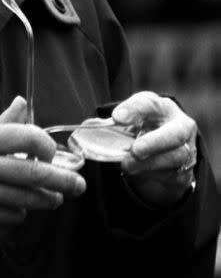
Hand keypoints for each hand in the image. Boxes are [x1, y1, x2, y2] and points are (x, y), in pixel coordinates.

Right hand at [0, 96, 86, 236]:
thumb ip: (3, 122)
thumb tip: (22, 101)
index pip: (27, 137)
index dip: (46, 145)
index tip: (52, 153)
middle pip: (36, 174)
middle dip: (63, 180)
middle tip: (79, 185)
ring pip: (29, 198)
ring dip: (48, 199)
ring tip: (55, 198)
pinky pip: (15, 214)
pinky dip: (22, 211)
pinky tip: (18, 205)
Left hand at [112, 92, 197, 206]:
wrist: (162, 156)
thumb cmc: (143, 131)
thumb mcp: (130, 122)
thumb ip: (115, 124)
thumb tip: (90, 127)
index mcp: (162, 108)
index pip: (149, 103)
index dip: (133, 109)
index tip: (116, 117)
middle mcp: (179, 126)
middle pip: (175, 133)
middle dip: (154, 142)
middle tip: (135, 149)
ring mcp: (187, 149)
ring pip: (175, 157)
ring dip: (149, 162)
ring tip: (128, 164)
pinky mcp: (183, 171)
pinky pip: (172, 174)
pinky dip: (153, 173)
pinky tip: (138, 171)